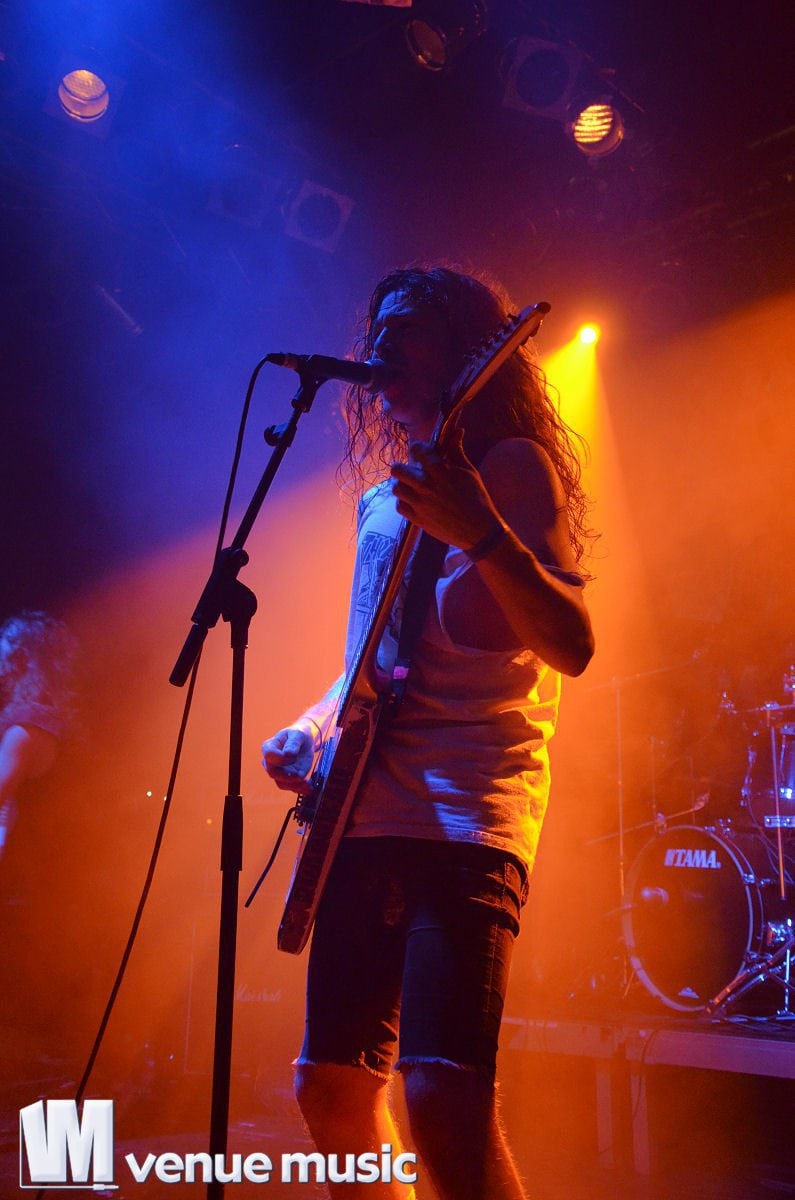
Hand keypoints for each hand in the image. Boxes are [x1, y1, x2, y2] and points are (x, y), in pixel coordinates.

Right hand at [262, 726, 313, 794]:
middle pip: (273, 773)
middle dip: (287, 776)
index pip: (269, 756)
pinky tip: (309, 787)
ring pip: (281, 783)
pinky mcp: (288, 779)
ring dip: (294, 785)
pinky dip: (300, 789)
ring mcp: (278, 772)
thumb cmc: (298, 734)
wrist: (304, 741)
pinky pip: (290, 787)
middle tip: (301, 775)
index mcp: (269, 747)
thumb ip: (293, 742)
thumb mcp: (298, 733)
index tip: (293, 756)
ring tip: (308, 784)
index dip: (281, 759)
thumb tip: (288, 753)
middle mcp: (270, 762)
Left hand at [390, 429, 500, 549]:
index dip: (418, 449)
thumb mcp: (469, 472)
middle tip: (414, 472)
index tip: (422, 453)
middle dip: (404, 467)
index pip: (417, 450)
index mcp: (440, 472)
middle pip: (397, 470)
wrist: (479, 531)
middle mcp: (426, 487)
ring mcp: (420, 504)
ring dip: (404, 485)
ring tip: (414, 487)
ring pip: (396, 488)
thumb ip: (457, 451)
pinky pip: (400, 506)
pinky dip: (405, 503)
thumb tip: (457, 431)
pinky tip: (415, 501)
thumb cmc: (477, 498)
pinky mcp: (418, 519)